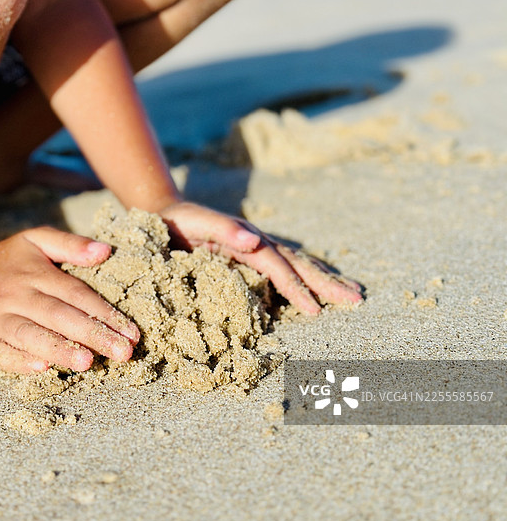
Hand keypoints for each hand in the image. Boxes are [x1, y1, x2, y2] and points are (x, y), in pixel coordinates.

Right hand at [0, 227, 139, 373]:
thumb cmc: (8, 260)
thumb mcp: (36, 240)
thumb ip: (70, 244)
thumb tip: (105, 251)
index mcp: (34, 272)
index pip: (75, 294)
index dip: (105, 313)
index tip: (132, 333)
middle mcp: (15, 295)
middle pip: (58, 316)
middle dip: (92, 335)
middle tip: (122, 353)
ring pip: (30, 335)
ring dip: (60, 350)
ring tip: (88, 363)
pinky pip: (0, 353)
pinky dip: (19, 361)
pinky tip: (43, 367)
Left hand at [158, 202, 362, 314]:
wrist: (164, 210)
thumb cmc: (176, 220)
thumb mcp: (195, 222)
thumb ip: (223, 230)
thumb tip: (255, 239)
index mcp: (246, 237)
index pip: (277, 266)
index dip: (296, 288)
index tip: (316, 310)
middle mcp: (257, 241)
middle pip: (298, 263)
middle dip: (326, 283)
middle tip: (356, 300)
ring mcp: (257, 246)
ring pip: (298, 264)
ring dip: (324, 279)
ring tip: (352, 293)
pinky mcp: (251, 254)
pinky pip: (285, 267)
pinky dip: (306, 277)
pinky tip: (319, 289)